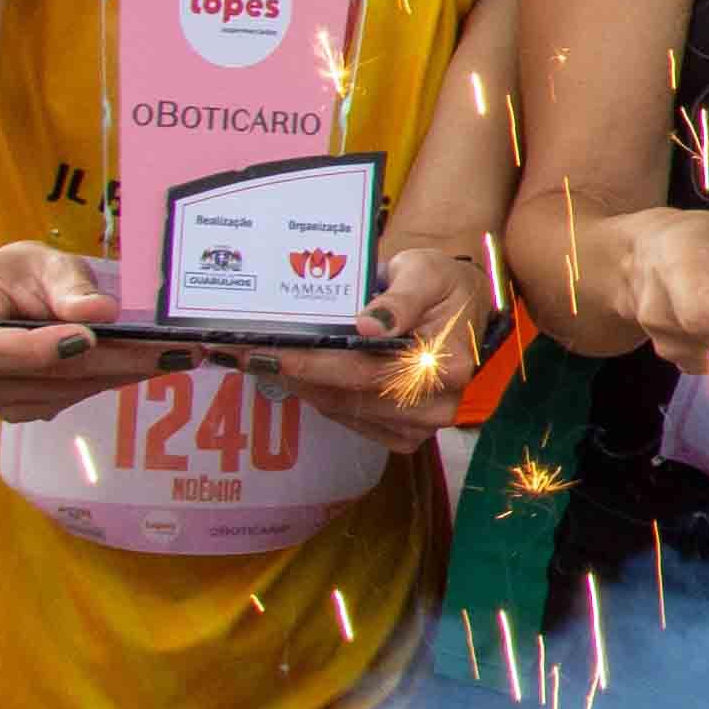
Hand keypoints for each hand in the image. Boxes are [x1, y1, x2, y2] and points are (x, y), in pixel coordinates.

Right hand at [0, 241, 182, 421]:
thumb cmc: (9, 277)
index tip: (89, 338)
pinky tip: (143, 366)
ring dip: (119, 375)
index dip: (38, 348)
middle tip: (171, 351)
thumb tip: (103, 311)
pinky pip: (65, 401)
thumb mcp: (36, 260)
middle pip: (39, 374)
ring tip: (173, 356)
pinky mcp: (15, 407)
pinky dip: (107, 382)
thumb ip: (66, 284)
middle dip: (112, 362)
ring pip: (60, 392)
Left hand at [253, 245, 492, 442]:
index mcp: (444, 367)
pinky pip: (350, 420)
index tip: (265, 352)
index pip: (362, 371)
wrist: (462, 306)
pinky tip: (301, 375)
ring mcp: (421, 427)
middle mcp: (436, 406)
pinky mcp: (406, 436)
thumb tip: (367, 325)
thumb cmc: (443, 285)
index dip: (310, 364)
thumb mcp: (426, 272)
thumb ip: (399, 299)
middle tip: (246, 353)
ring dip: (303, 386)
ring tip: (264, 361)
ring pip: (341, 411)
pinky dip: (322, 397)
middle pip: (345, 397)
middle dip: (293, 374)